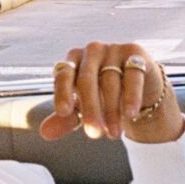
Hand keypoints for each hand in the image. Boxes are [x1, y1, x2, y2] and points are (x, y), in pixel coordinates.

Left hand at [38, 42, 183, 144]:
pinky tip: (130, 115)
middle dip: (90, 109)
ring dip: (112, 111)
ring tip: (113, 134)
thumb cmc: (103, 96)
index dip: (62, 92)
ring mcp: (114, 48)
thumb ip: (65, 119)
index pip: (63, 74)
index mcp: (73, 59)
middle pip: (86, 80)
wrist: (139, 86)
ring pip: (110, 82)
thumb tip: (45, 134)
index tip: (63, 112)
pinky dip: (131, 96)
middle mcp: (92, 50)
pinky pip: (133, 76)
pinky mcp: (135, 52)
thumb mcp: (82, 109)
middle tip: (93, 134)